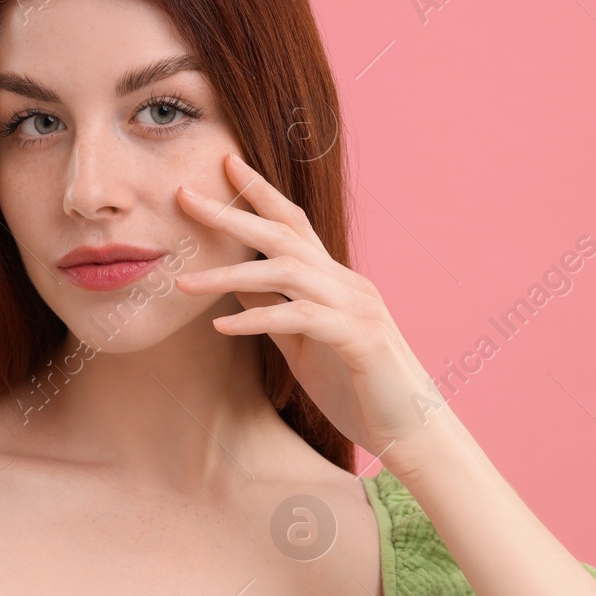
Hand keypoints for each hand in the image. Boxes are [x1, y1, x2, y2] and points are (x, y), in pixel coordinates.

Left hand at [174, 152, 460, 467]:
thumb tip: (235, 287)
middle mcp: (347, 283)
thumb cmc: (357, 389)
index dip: (259, 192)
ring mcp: (356, 308)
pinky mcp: (359, 340)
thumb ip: (273, 312)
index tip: (224, 163)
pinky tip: (221, 327)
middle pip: (284, 234)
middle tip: (184, 195)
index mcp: (334, 280)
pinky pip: (301, 319)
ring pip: (287, 272)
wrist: (412, 432)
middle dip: (232, 213)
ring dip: (230, 274)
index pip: (294, 222)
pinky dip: (257, 321)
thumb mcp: (302, 345)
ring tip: (184, 281)